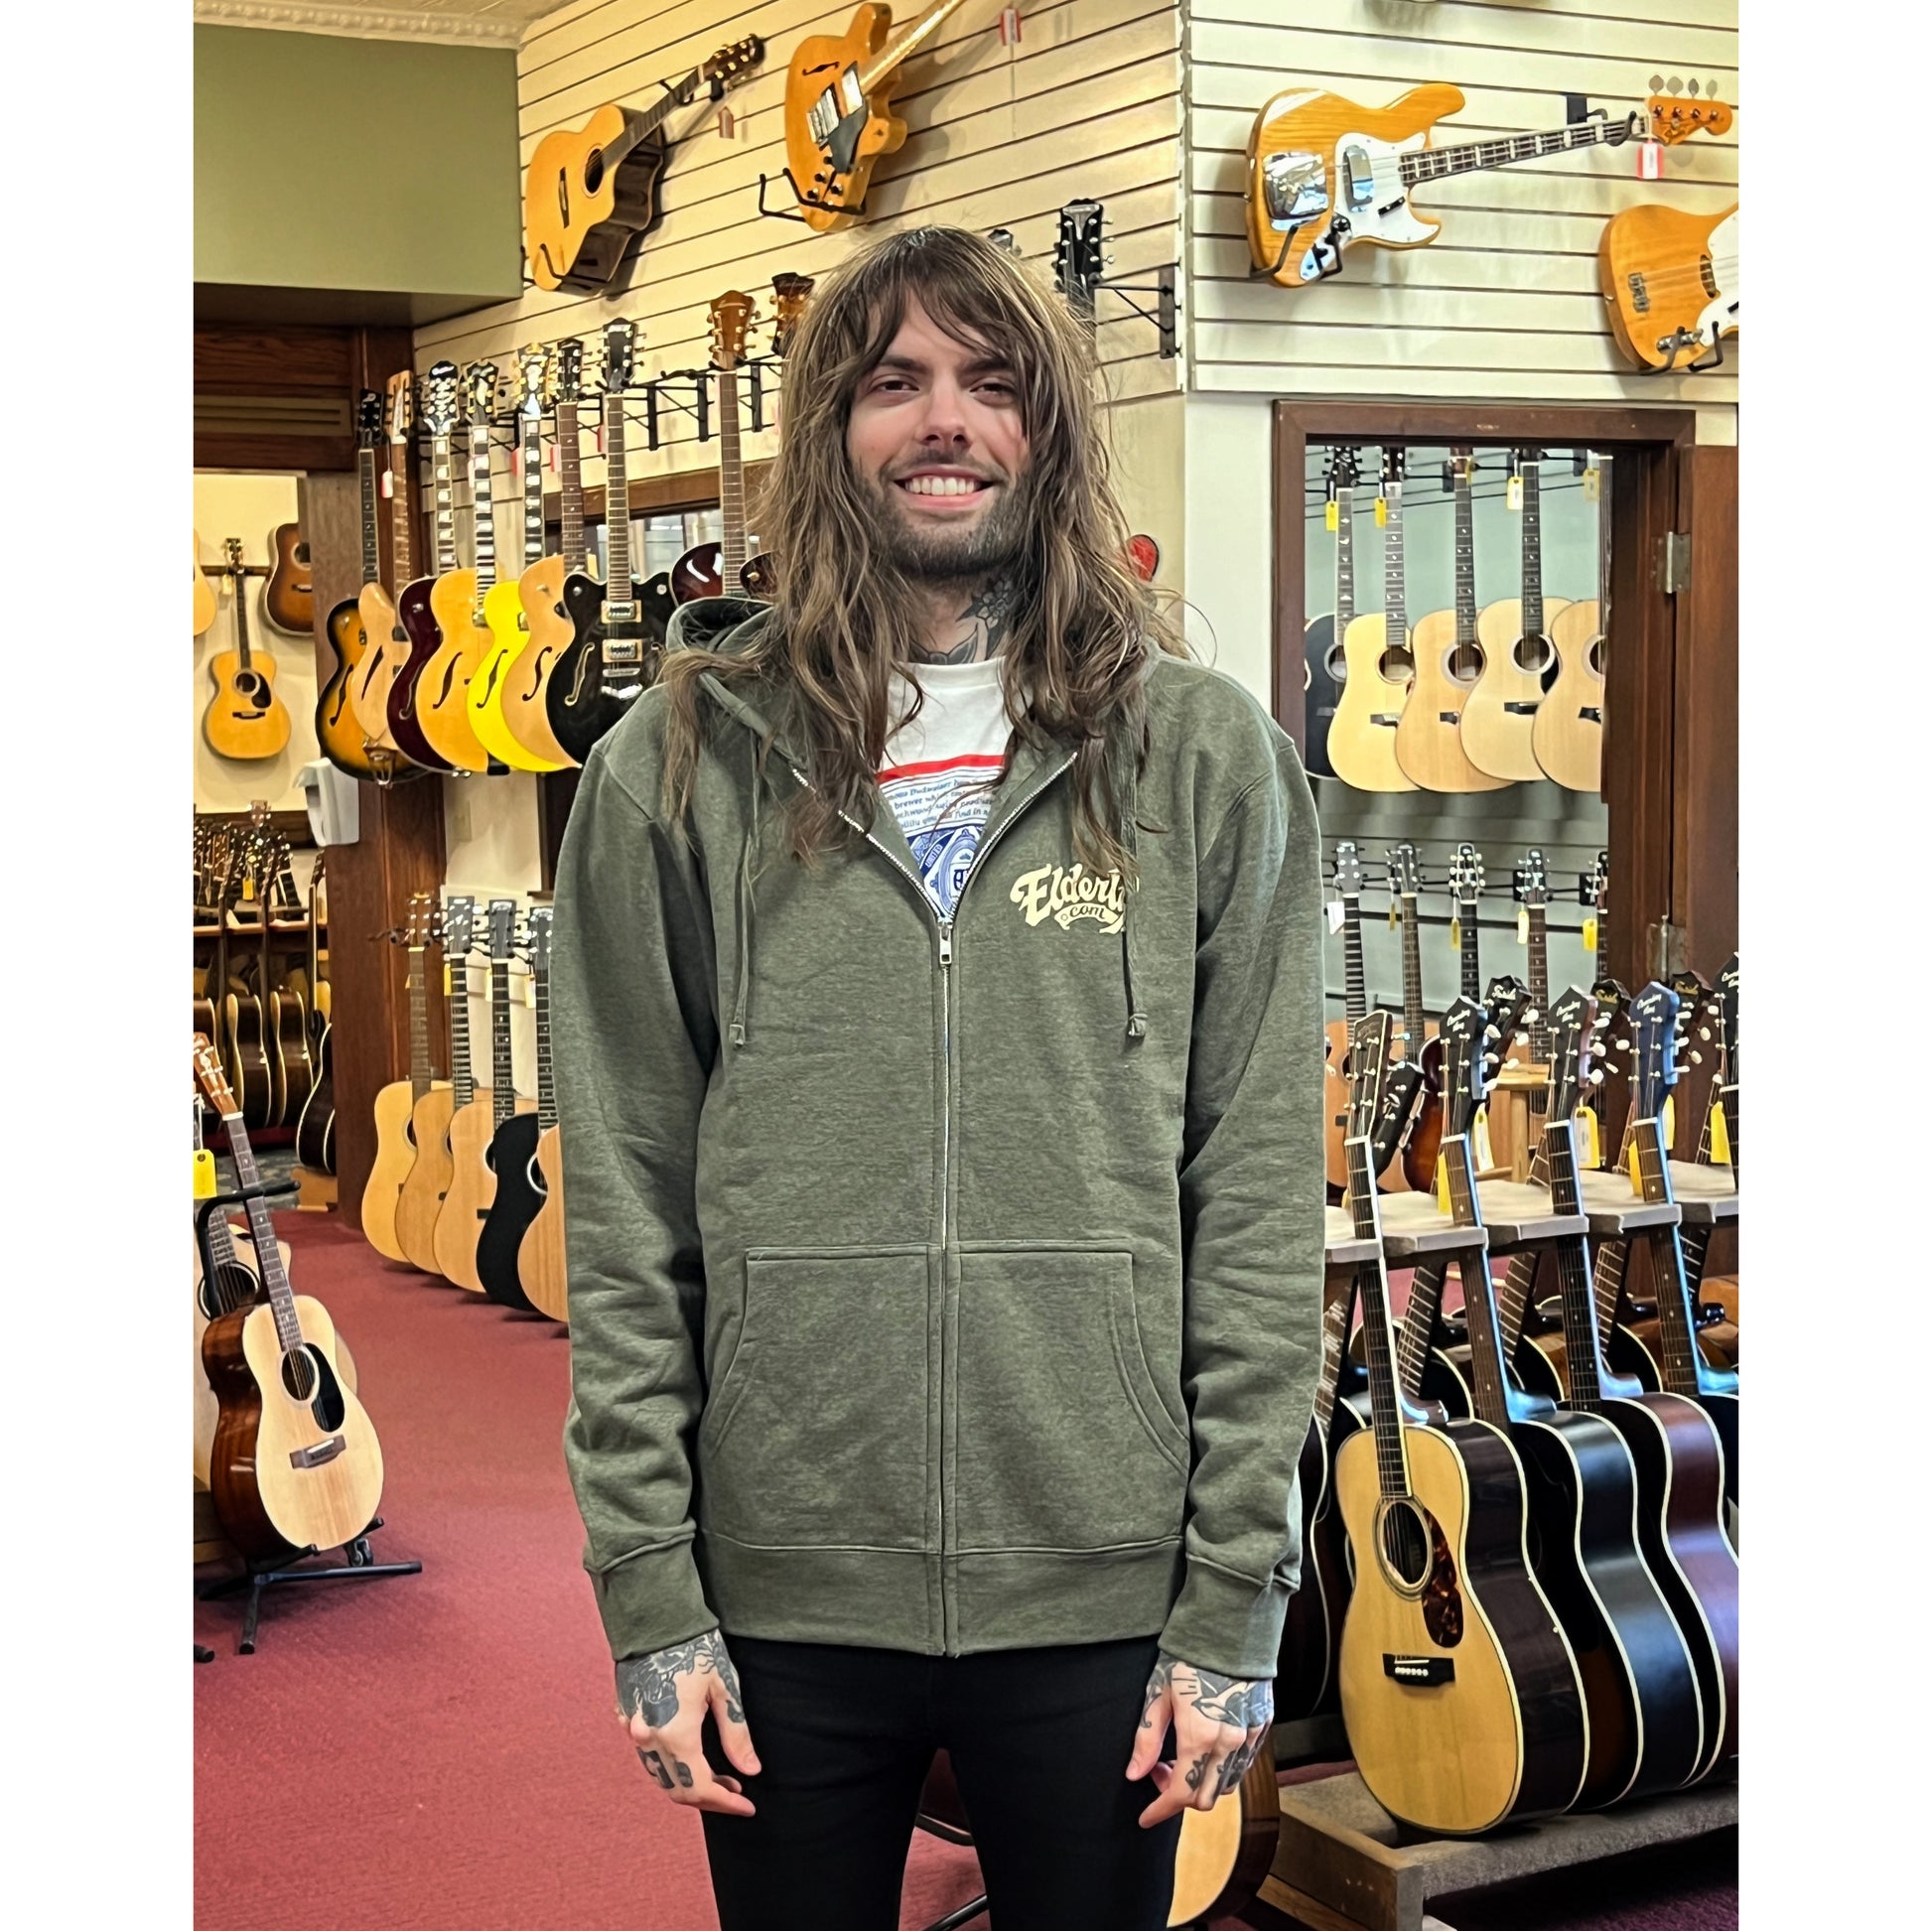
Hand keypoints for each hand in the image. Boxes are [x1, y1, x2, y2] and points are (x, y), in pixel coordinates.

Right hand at [615, 1629, 761, 1817]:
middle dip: (709, 1798)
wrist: (654, 1617)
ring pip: (660, 1777)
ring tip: (720, 1777)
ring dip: (689, 1784)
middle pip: (678, 1790)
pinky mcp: (625, 1715)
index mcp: (676, 1736)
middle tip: (736, 1793)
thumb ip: (736, 1734)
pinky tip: (691, 1756)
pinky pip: (647, 1755)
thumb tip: (751, 1772)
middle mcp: (649, 1740)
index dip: (726, 1804)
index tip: (748, 1807)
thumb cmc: (696, 1648)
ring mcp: (633, 1729)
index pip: (701, 1789)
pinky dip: (671, 1766)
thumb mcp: (724, 1689)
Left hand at [1125, 1651, 1272, 1828]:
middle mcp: (1229, 1743)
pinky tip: (1206, 1747)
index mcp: (1199, 1736)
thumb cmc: (1188, 1654)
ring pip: (1226, 1785)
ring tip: (1182, 1756)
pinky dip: (1222, 1769)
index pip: (1180, 1794)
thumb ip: (1147, 1738)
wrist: (1229, 1626)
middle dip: (1179, 1796)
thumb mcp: (1158, 1693)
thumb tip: (1134, 1774)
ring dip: (1201, 1784)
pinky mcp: (1262, 1727)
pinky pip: (1243, 1766)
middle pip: (1205, 1798)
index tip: (1145, 1817)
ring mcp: (1250, 1737)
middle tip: (1160, 1770)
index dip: (1160, 1810)